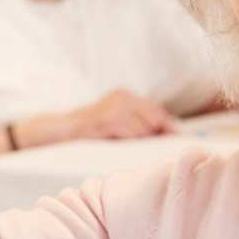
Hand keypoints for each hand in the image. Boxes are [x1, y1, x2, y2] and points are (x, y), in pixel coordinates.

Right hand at [17, 89, 176, 146]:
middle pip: (154, 116)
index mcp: (124, 95)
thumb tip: (167, 130)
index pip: (154, 109)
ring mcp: (113, 108)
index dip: (166, 124)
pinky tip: (124, 143)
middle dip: (157, 132)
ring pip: (143, 126)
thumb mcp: (115, 117)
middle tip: (159, 144)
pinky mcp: (106, 120)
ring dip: (142, 138)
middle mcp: (121, 97)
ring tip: (130, 144)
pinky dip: (131, 140)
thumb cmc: (92, 128)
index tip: (176, 135)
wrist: (63, 128)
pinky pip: (130, 132)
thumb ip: (137, 120)